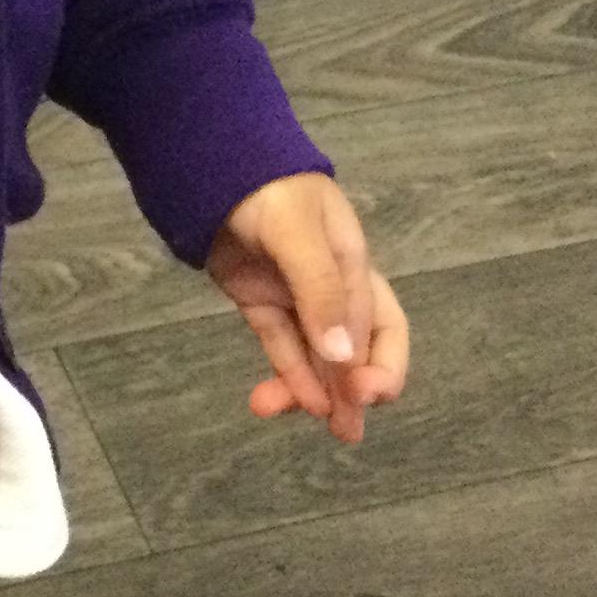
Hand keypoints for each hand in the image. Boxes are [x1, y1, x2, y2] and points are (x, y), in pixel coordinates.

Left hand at [206, 172, 408, 444]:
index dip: (383, 365)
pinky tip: (282, 400)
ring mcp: (294, 296)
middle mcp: (331, 287)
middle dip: (354, 392)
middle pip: (354, 349)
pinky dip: (287, 372)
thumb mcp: (299, 233)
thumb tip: (343, 356)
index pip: (383, 328)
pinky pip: (281, 344)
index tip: (365, 395)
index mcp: (354, 266)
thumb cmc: (268, 188)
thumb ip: (320, 292)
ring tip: (314, 425)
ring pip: (314, 354)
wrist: (213, 164)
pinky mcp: (260, 300)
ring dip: (315, 390)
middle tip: (346, 432)